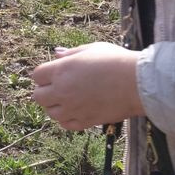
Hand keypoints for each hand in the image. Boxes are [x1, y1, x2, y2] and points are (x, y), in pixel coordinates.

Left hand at [29, 43, 143, 131]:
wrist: (137, 83)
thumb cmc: (116, 61)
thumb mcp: (92, 49)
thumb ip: (71, 53)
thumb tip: (56, 54)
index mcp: (61, 70)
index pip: (36, 75)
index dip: (44, 74)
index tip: (54, 73)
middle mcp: (62, 91)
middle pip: (38, 97)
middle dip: (45, 91)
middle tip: (59, 87)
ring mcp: (73, 109)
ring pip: (50, 113)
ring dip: (55, 107)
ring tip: (69, 99)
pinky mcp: (85, 122)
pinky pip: (66, 125)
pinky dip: (67, 119)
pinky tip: (76, 111)